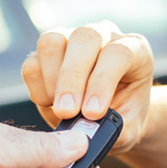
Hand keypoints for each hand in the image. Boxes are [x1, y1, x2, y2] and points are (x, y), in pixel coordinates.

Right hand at [21, 21, 153, 154]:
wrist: (111, 117)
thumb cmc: (125, 118)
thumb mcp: (128, 128)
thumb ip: (113, 129)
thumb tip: (85, 131)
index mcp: (134, 50)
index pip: (117, 54)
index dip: (102, 83)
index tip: (92, 113)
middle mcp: (103, 36)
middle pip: (84, 39)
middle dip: (72, 79)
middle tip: (67, 113)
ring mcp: (71, 39)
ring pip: (51, 43)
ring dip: (52, 81)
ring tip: (62, 111)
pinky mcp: (47, 54)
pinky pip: (32, 64)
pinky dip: (37, 89)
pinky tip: (51, 105)